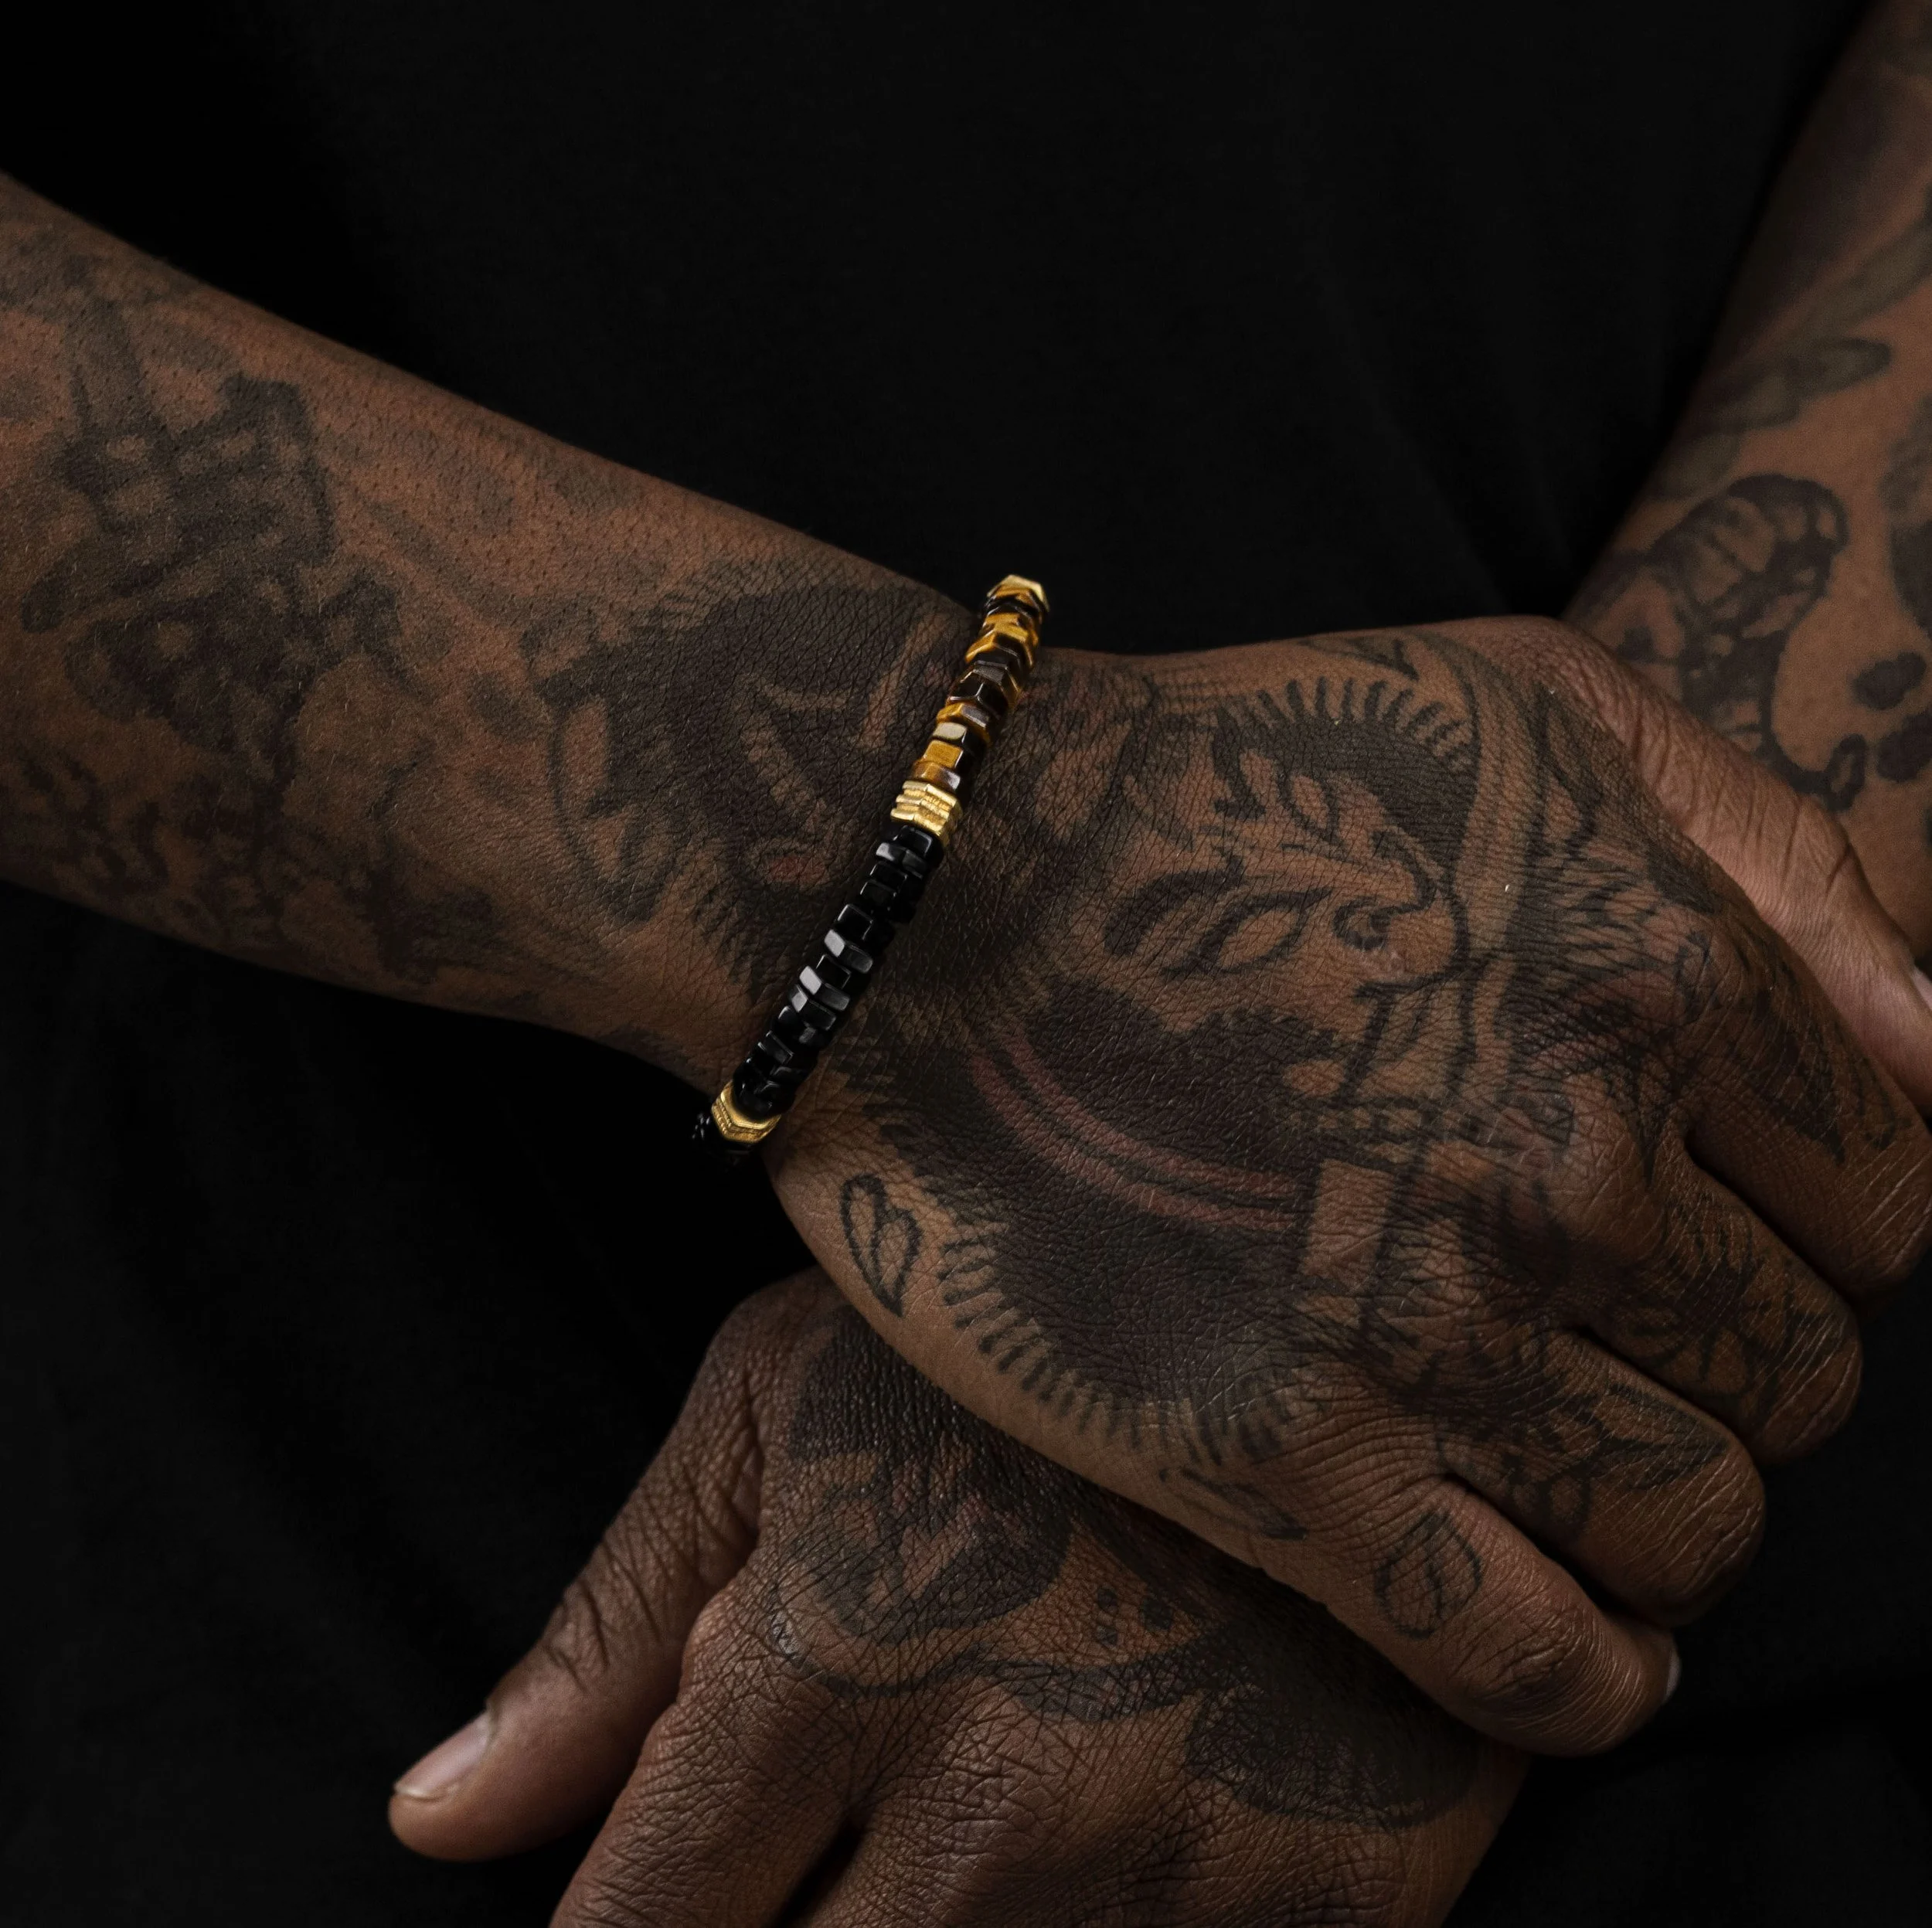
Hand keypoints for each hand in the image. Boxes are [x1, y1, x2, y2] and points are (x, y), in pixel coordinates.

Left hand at [389, 1273, 1521, 1925]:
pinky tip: (1114, 1818)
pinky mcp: (1339, 1909)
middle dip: (783, 1927)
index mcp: (832, 1662)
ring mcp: (1181, 1869)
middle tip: (843, 1826)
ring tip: (1004, 1751)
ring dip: (943, 1925)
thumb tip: (433, 1830)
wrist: (1352, 1281)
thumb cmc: (1026, 1325)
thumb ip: (616, 1628)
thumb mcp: (791, 1404)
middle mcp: (999, 1800)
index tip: (669, 1898)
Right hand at [757, 618, 1931, 1752]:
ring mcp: (1424, 1333)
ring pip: (1694, 1526)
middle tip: (1606, 1322)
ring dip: (1669, 1508)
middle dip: (1735, 1358)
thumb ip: (1770, 843)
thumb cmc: (1224, 774)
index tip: (1713, 1218)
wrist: (927, 898)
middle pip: (1800, 1374)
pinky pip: (1534, 1662)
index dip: (1814, 1218)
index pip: (1890, 1198)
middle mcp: (1568, 1172)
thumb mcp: (1524, 700)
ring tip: (1579, 1455)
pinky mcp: (1281, 1464)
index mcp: (1654, 983)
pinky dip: (1591, 1679)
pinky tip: (1578, 1637)